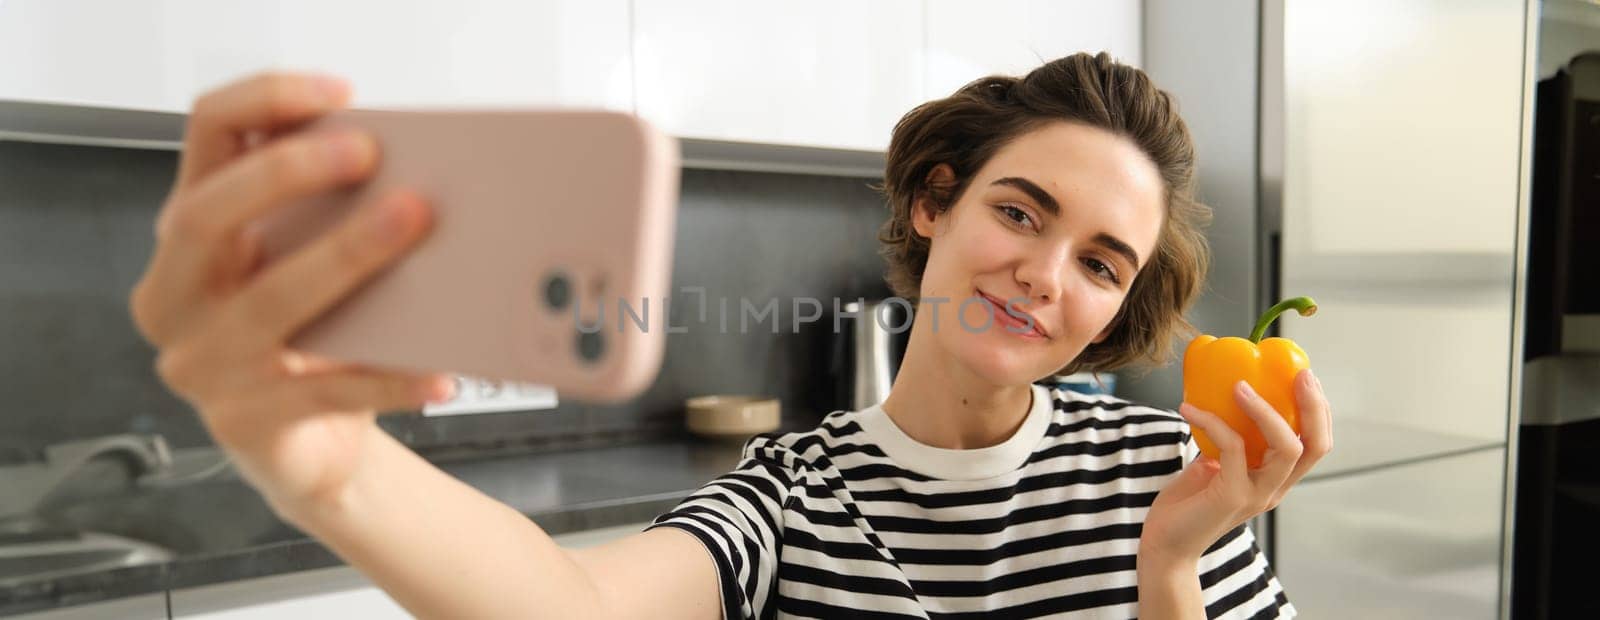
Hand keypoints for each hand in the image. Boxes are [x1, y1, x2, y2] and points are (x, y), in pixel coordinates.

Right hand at [128, 72, 452, 515]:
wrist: (313, 451)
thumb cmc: (315, 343)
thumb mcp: (304, 267)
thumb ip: (324, 217)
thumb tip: (406, 169)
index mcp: (189, 238)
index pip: (203, 139)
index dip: (262, 103)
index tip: (337, 94)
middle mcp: (176, 297)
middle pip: (207, 217)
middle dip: (286, 174)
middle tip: (367, 153)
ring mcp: (201, 365)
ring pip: (272, 303)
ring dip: (347, 258)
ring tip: (413, 225)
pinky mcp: (246, 423)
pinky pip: (326, 393)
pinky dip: (389, 380)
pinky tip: (437, 371)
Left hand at [1140, 369, 1332, 563]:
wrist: (1164, 545)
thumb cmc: (1187, 504)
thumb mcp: (1215, 465)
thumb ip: (1228, 443)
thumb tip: (1221, 400)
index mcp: (1275, 480)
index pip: (1315, 446)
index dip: (1318, 411)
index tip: (1305, 377)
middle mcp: (1275, 489)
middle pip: (1314, 446)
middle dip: (1314, 407)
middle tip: (1299, 374)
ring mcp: (1257, 495)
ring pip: (1286, 448)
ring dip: (1264, 410)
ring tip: (1239, 385)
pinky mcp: (1232, 496)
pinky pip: (1233, 447)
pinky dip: (1213, 421)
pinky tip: (1188, 408)